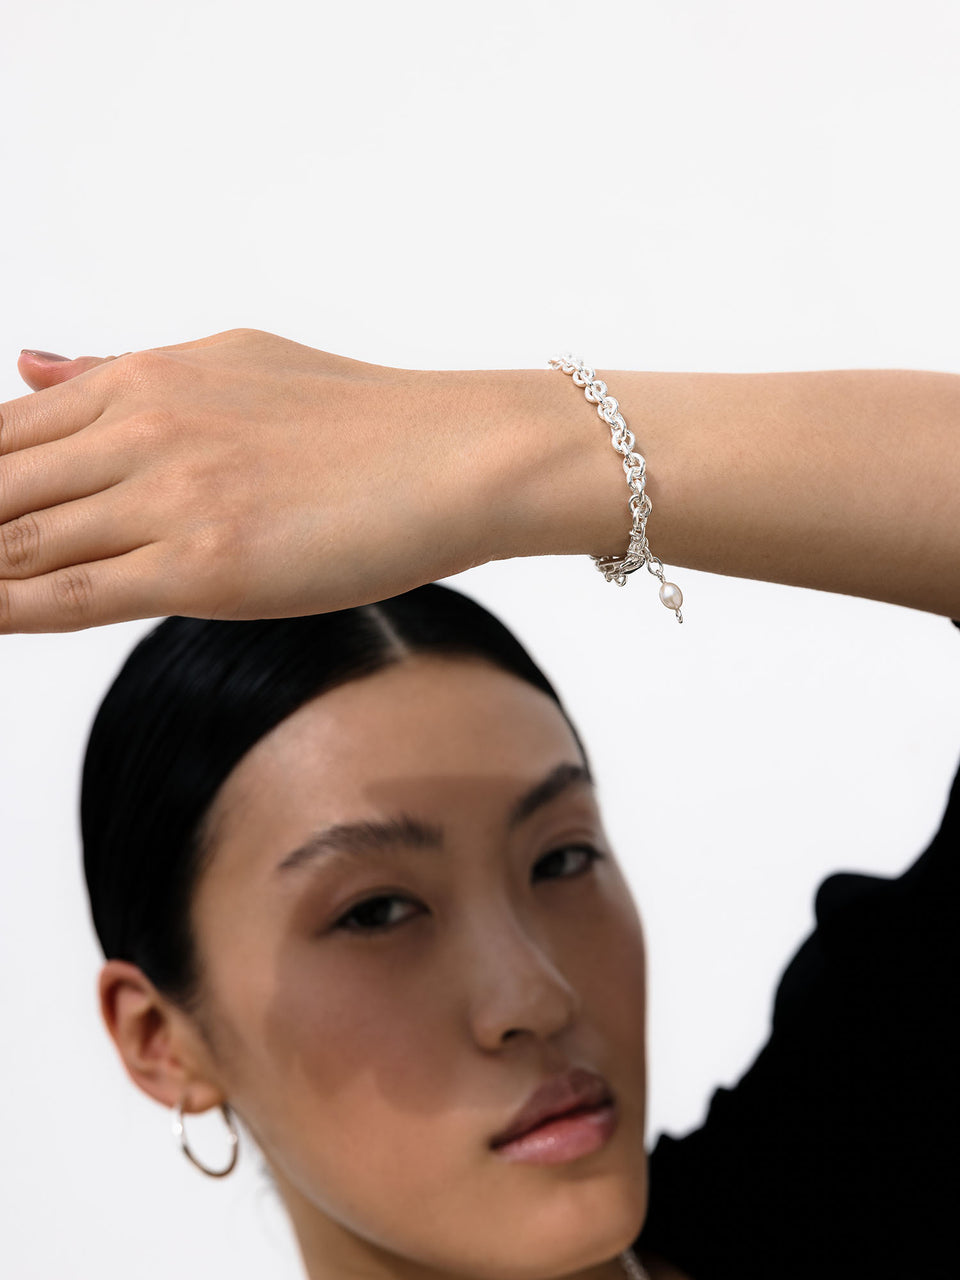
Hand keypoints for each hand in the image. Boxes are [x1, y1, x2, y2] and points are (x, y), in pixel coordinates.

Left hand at [0, 328, 516, 631]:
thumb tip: (27, 363)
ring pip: (19, 539)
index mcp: (145, 377)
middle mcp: (144, 426)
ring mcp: (172, 494)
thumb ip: (119, 374)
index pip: (2, 430)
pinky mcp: (208, 564)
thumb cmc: (364, 419)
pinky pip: (75, 592)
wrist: (459, 455)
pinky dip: (11, 605)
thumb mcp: (229, 366)